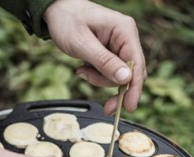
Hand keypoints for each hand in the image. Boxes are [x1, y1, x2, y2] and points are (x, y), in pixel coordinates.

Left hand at [43, 0, 146, 114]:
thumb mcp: (82, 44)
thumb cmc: (67, 21)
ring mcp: (120, 45)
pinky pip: (110, 72)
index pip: (137, 63)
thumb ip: (104, 62)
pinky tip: (83, 69)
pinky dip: (97, 75)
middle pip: (131, 72)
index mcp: (124, 30)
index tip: (129, 106)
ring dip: (100, 79)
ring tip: (82, 71)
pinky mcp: (112, 52)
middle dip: (114, 87)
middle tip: (106, 107)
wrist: (56, 11)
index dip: (135, 87)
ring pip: (119, 76)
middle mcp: (126, 37)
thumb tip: (126, 79)